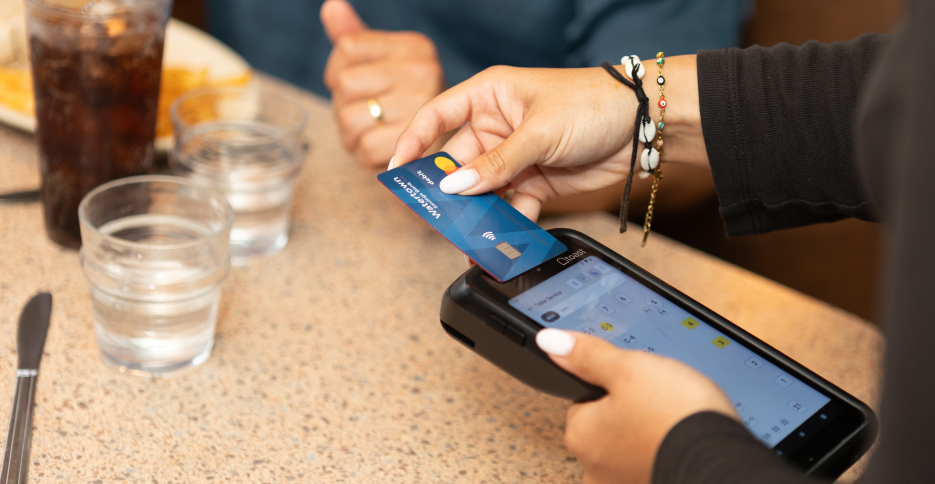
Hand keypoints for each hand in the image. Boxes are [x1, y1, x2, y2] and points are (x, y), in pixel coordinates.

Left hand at [321, 0, 444, 167]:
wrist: (439, 152)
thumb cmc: (404, 106)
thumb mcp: (383, 64)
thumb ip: (355, 38)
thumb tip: (331, 7)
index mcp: (415, 47)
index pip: (348, 47)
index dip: (335, 72)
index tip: (351, 88)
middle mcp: (423, 71)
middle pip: (345, 83)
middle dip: (343, 106)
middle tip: (364, 115)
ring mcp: (421, 107)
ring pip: (348, 118)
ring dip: (350, 133)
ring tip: (371, 132)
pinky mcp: (414, 143)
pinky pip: (363, 147)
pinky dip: (363, 155)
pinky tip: (379, 149)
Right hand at [392, 58, 706, 220]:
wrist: (645, 127)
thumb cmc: (593, 103)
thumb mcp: (539, 130)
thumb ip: (496, 163)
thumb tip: (455, 185)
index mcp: (488, 96)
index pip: (436, 117)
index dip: (412, 143)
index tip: (396, 172)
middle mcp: (496, 126)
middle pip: (456, 162)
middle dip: (445, 191)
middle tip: (432, 217)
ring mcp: (514, 157)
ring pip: (482, 191)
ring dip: (474, 213)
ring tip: (465, 236)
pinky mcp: (535, 182)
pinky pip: (510, 208)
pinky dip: (505, 225)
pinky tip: (499, 241)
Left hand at [535, 329, 736, 483]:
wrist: (723, 462)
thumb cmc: (675, 417)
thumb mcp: (628, 368)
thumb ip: (588, 356)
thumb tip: (550, 341)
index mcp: (581, 436)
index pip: (584, 402)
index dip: (613, 388)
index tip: (637, 385)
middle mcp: (595, 469)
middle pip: (607, 427)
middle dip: (632, 414)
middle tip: (662, 403)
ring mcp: (625, 483)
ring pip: (631, 447)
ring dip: (651, 436)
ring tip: (676, 422)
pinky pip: (653, 463)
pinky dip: (666, 453)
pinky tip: (683, 442)